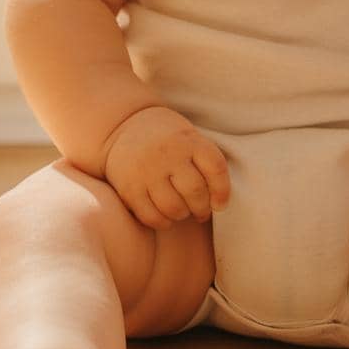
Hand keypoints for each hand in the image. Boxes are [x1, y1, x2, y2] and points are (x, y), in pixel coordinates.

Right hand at [103, 105, 230, 230]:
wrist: (125, 126)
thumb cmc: (169, 140)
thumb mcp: (190, 139)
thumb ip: (205, 164)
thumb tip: (218, 205)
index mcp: (189, 140)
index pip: (216, 168)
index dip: (223, 192)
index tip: (220, 204)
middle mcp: (168, 153)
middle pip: (195, 191)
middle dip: (202, 208)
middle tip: (200, 211)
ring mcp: (146, 170)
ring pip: (173, 207)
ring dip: (182, 215)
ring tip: (182, 211)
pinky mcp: (129, 187)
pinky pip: (151, 216)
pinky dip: (162, 222)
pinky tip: (165, 216)